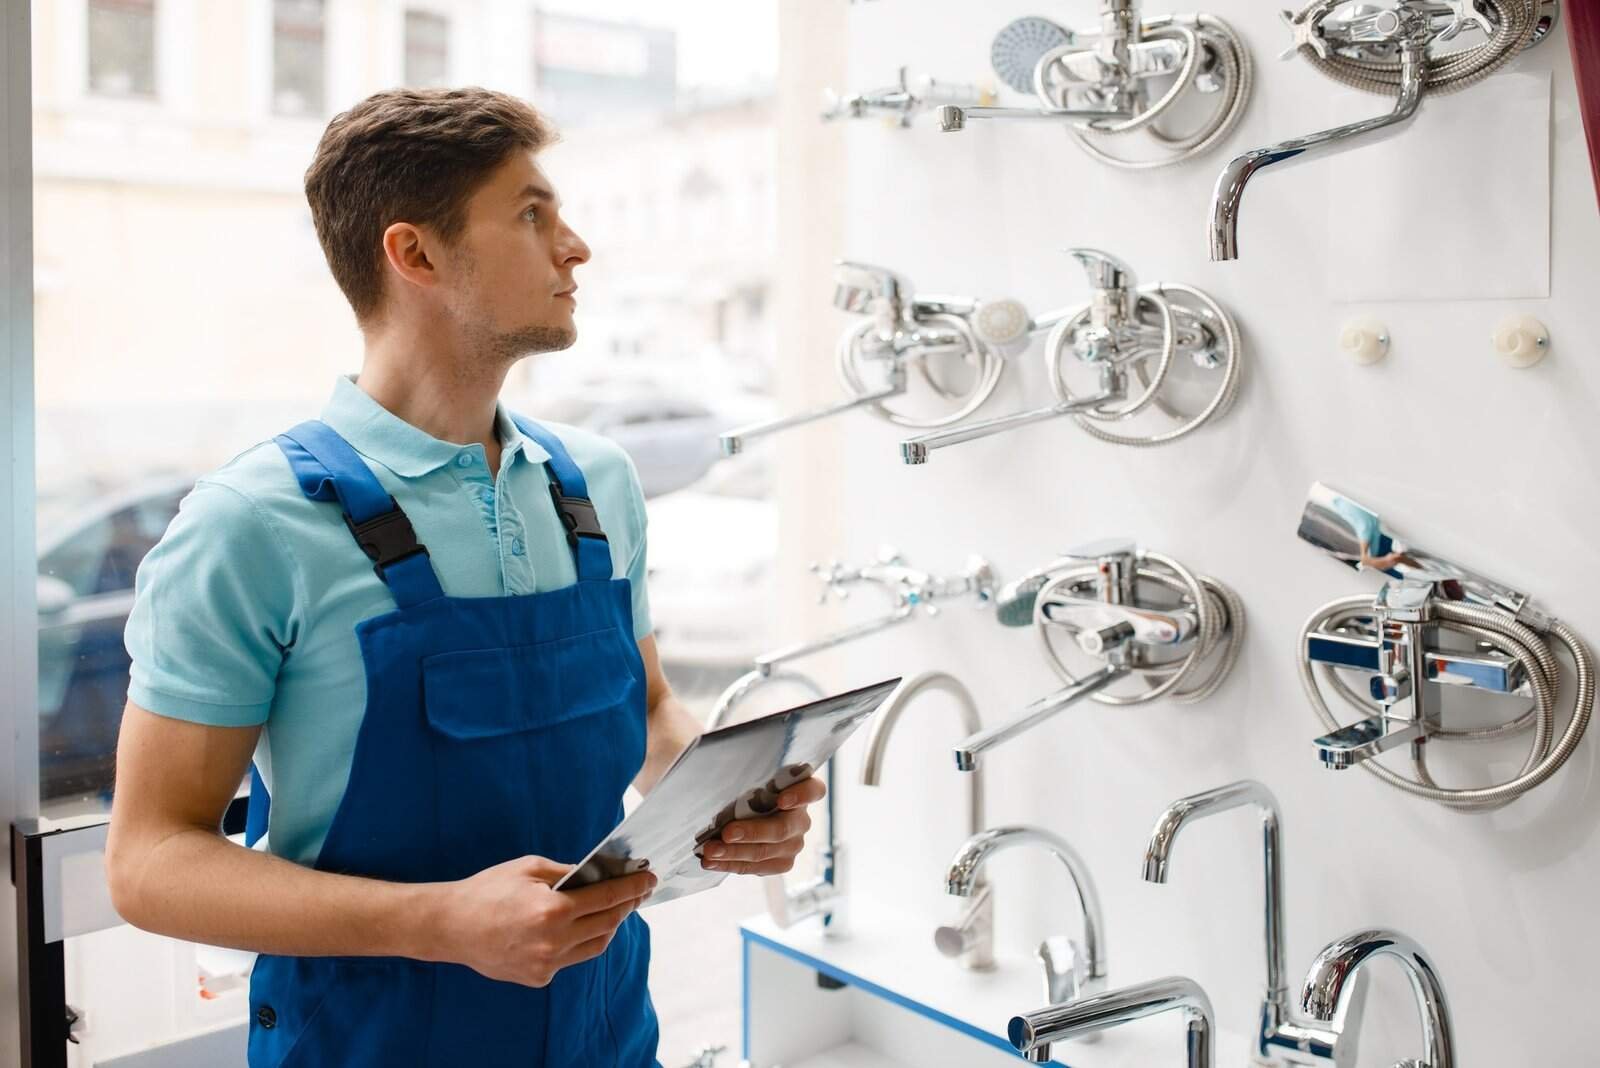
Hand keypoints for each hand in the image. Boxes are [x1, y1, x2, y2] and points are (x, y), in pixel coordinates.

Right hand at [429, 855, 655, 987]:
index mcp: (552, 911)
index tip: (649, 879)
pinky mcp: (538, 978)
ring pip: (594, 947)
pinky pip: (570, 959)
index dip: (633, 888)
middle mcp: (553, 942)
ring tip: (614, 910)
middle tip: (637, 892)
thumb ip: (568, 873)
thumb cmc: (487, 890)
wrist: (450, 926)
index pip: (607, 898)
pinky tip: (579, 927)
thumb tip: (598, 873)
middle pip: (607, 924)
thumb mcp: (530, 868)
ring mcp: (546, 964)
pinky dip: (579, 942)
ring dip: (608, 927)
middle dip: (626, 906)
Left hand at [701, 776, 825, 875]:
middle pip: (782, 828)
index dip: (801, 795)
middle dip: (752, 832)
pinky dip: (732, 864)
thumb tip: (718, 771)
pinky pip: (758, 867)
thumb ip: (743, 773)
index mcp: (801, 789)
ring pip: (766, 851)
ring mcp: (794, 843)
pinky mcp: (782, 862)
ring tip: (709, 851)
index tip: (781, 800)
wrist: (743, 811)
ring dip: (734, 852)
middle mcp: (801, 818)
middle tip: (726, 833)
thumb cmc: (746, 787)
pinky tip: (713, 861)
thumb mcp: (748, 775)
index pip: (814, 790)